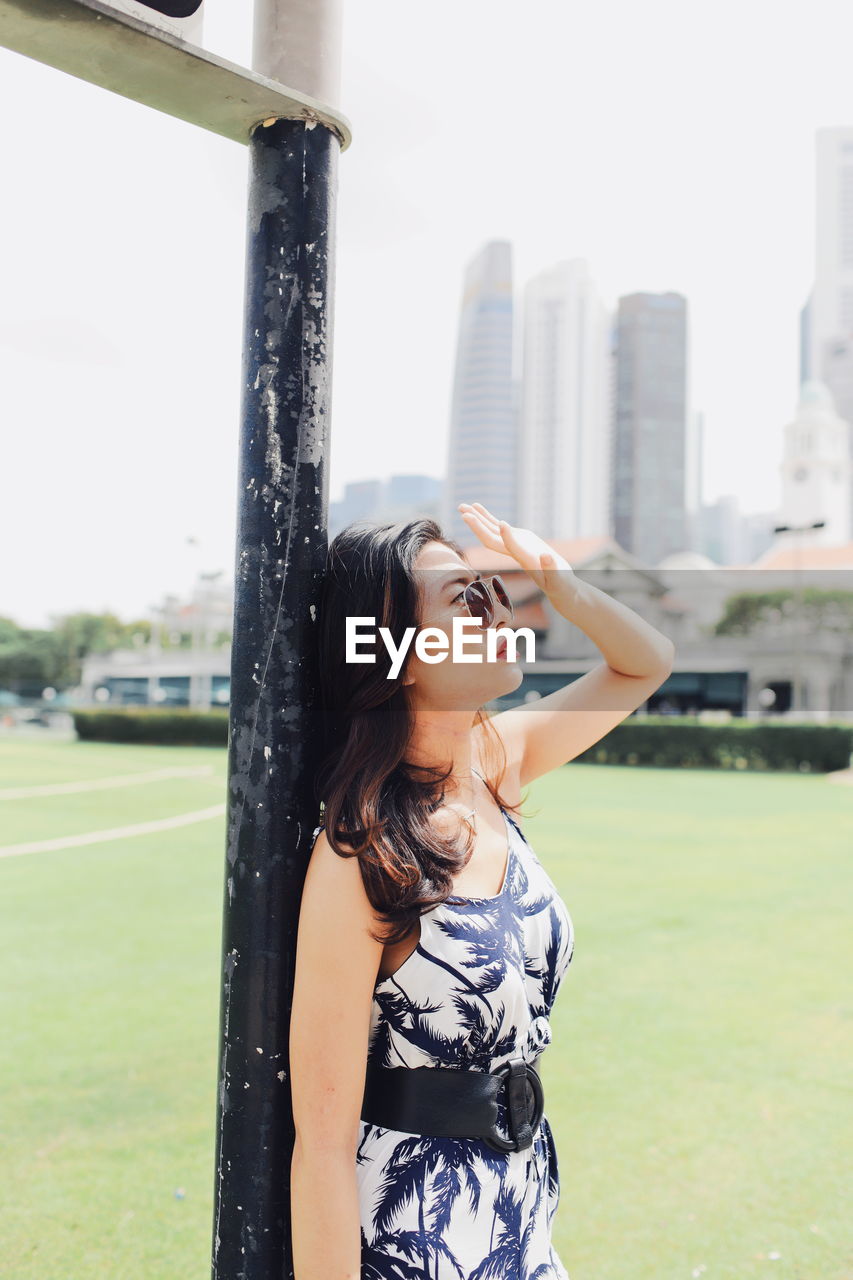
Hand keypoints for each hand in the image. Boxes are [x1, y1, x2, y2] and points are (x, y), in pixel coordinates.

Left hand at [457, 502, 575, 601]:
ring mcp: (513, 544)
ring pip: (491, 530)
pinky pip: (497, 527)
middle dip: (478, 526)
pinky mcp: (517, 538)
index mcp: (524, 559)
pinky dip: (487, 517)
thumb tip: (546, 556)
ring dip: (477, 518)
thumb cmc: (559, 583)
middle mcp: (513, 552)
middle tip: (463, 512)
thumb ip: (551, 567)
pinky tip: (477, 507)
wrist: (557, 586)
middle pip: (491, 539)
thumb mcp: (557, 578)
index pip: (511, 548)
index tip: (502, 524)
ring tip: (462, 505)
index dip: (506, 537)